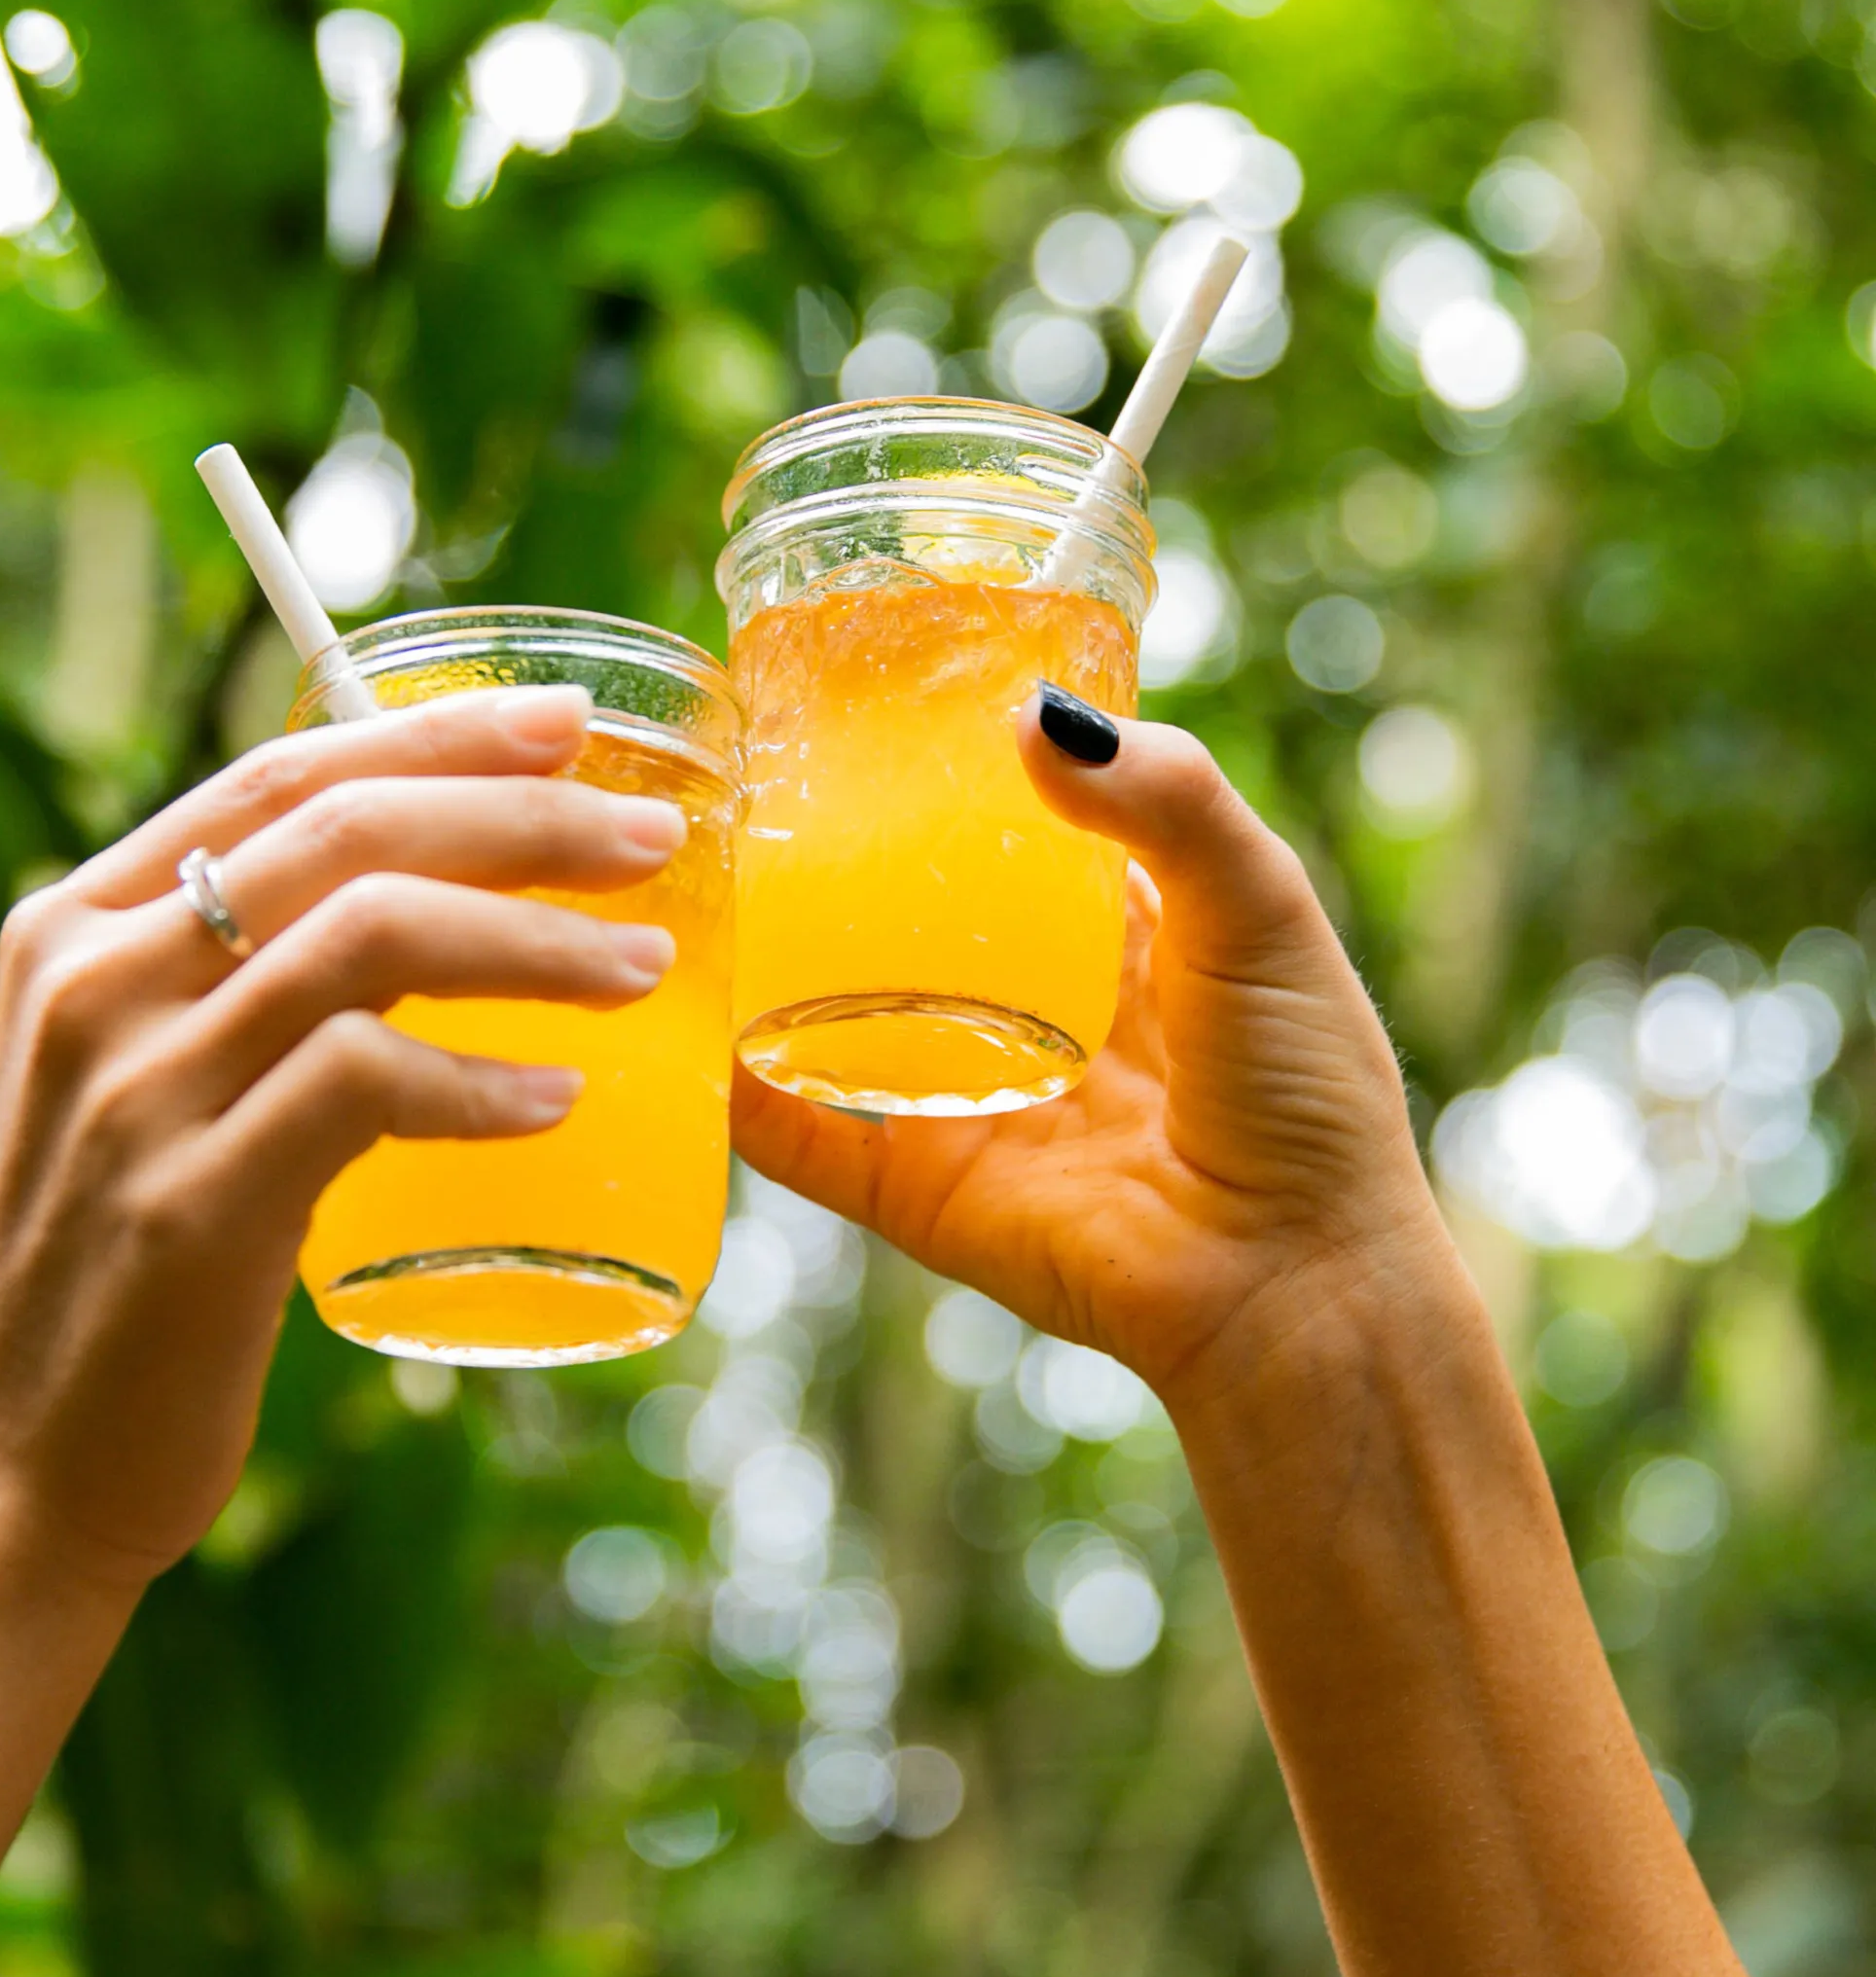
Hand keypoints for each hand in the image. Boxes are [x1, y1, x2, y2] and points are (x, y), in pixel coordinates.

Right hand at [0, 685, 685, 1589]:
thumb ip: (236, 996)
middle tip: (650, 837)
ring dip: (532, 939)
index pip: (286, 774)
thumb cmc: (102, 1279)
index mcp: (78, 927)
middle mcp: (96, 981)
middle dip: (521, 815)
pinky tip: (553, 1101)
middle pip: (348, 831)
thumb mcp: (138, 1090)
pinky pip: (362, 1083)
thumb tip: (433, 923)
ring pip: (369, 934)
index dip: (440, 734)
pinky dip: (477, 1081)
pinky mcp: (186, 1205)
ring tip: (644, 967)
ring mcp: (133, 1090)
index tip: (567, 721)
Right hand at [732, 690, 1448, 1402]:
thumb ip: (1169, 802)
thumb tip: (1034, 717)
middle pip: (899, 918)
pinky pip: (801, 1136)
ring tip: (679, 877)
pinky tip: (673, 1020)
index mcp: (1110, 934)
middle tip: (739, 776)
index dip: (942, 772)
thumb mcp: (1259, 907)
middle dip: (828, 859)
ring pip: (830, 1019)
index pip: (1006, 830)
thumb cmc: (1304, 1093)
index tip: (858, 694)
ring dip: (762, 965)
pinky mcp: (914, 1189)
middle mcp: (1022, 1011)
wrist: (1292, 1283)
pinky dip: (733, 1090)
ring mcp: (958, 1101)